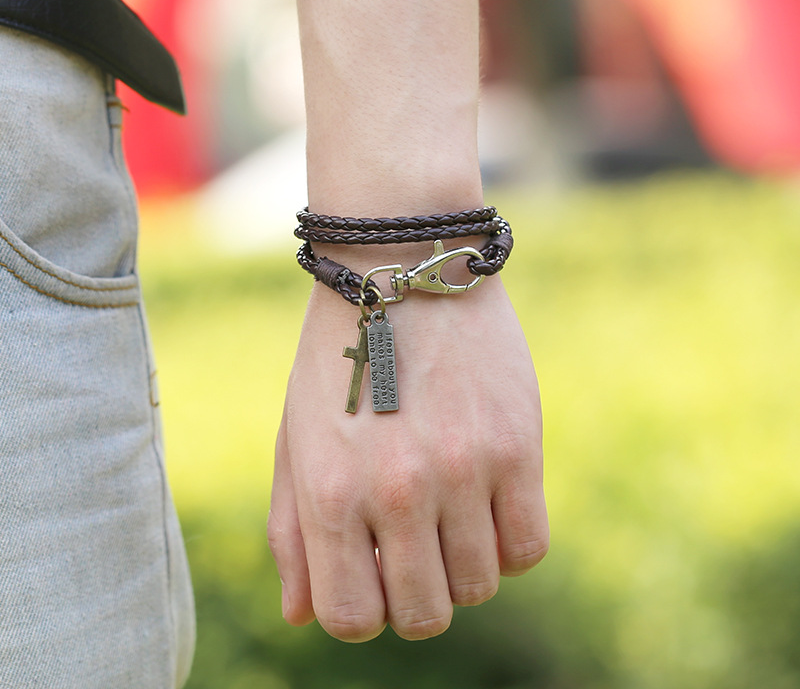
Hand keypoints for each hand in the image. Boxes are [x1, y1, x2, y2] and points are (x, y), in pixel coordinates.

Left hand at [268, 277, 547, 641]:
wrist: (401, 267)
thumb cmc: (339, 356)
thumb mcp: (297, 437)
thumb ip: (293, 531)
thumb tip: (301, 616)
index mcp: (329, 493)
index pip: (350, 618)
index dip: (364, 610)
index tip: (373, 575)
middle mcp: (395, 492)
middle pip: (423, 614)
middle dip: (416, 597)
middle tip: (415, 551)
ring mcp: (462, 470)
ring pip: (478, 585)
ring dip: (463, 566)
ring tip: (450, 516)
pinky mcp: (517, 445)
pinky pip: (529, 547)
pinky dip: (508, 545)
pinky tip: (488, 505)